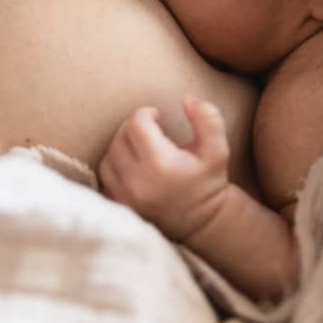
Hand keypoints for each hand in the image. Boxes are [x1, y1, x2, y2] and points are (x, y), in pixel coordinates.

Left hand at [98, 96, 229, 240]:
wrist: (203, 223)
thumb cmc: (208, 182)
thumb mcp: (218, 149)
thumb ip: (207, 119)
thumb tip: (186, 99)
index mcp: (161, 165)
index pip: (137, 124)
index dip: (146, 113)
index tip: (157, 116)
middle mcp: (138, 182)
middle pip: (120, 138)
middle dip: (133, 127)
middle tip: (149, 129)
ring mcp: (126, 197)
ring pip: (108, 157)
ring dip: (120, 145)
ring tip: (139, 145)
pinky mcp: (120, 207)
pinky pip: (104, 178)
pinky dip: (114, 166)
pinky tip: (130, 163)